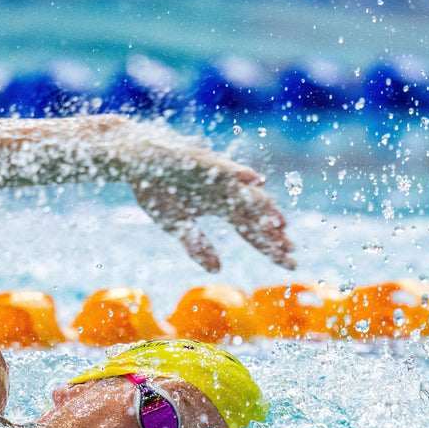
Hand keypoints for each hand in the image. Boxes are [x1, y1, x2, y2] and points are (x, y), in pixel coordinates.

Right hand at [128, 143, 295, 272]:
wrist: (137, 157)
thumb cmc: (157, 189)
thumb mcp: (175, 224)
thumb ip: (196, 244)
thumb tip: (217, 269)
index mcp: (222, 207)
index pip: (252, 232)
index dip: (270, 248)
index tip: (290, 264)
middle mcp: (227, 193)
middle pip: (256, 217)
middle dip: (274, 236)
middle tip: (292, 254)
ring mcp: (218, 177)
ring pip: (247, 194)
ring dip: (264, 207)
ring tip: (280, 224)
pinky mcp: (205, 163)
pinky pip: (226, 168)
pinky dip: (241, 174)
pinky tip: (256, 180)